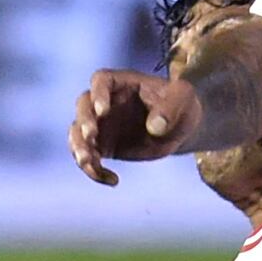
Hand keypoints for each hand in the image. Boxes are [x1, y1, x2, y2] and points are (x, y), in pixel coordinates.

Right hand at [68, 69, 204, 184]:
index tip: (103, 111)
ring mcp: (101, 124)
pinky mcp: (103, 146)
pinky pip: (89, 158)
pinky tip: (113, 180)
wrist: (180, 128)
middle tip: (91, 136)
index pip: (101, 80)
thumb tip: (154, 127)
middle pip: (82, 106)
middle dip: (83, 121)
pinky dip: (94, 171)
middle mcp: (105, 101)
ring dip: (79, 148)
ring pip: (77, 134)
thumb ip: (171, 107)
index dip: (98, 94)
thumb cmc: (181, 104)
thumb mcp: (184, 98)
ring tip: (89, 163)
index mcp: (122, 82)